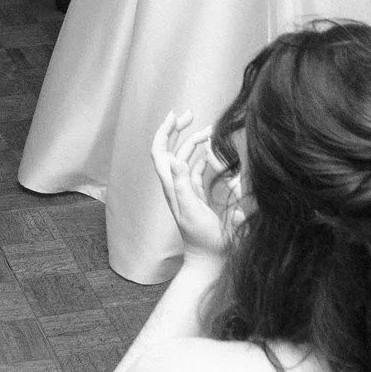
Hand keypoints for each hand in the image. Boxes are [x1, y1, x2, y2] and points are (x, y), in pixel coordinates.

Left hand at [149, 111, 235, 258]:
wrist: (209, 258)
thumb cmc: (203, 238)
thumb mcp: (192, 210)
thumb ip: (183, 186)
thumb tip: (175, 158)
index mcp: (172, 185)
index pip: (160, 151)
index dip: (164, 131)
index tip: (176, 115)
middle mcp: (175, 184)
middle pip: (170, 149)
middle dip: (178, 129)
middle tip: (191, 113)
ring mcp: (186, 189)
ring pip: (185, 157)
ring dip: (193, 140)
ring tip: (209, 129)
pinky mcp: (197, 194)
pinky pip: (195, 168)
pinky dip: (201, 155)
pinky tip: (210, 149)